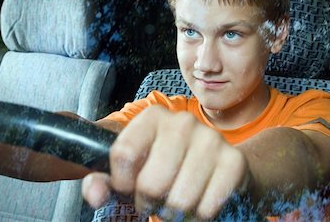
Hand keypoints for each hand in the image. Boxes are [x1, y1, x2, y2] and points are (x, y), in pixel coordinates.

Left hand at [82, 105, 250, 219]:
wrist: (217, 166)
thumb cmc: (167, 168)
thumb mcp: (130, 172)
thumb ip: (103, 182)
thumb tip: (95, 194)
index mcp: (153, 116)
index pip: (123, 154)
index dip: (122, 183)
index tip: (129, 188)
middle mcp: (182, 121)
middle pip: (151, 183)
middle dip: (149, 203)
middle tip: (154, 200)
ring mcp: (211, 139)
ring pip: (179, 201)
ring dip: (173, 213)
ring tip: (174, 202)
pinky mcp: (233, 162)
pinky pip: (206, 208)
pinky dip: (198, 217)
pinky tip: (197, 204)